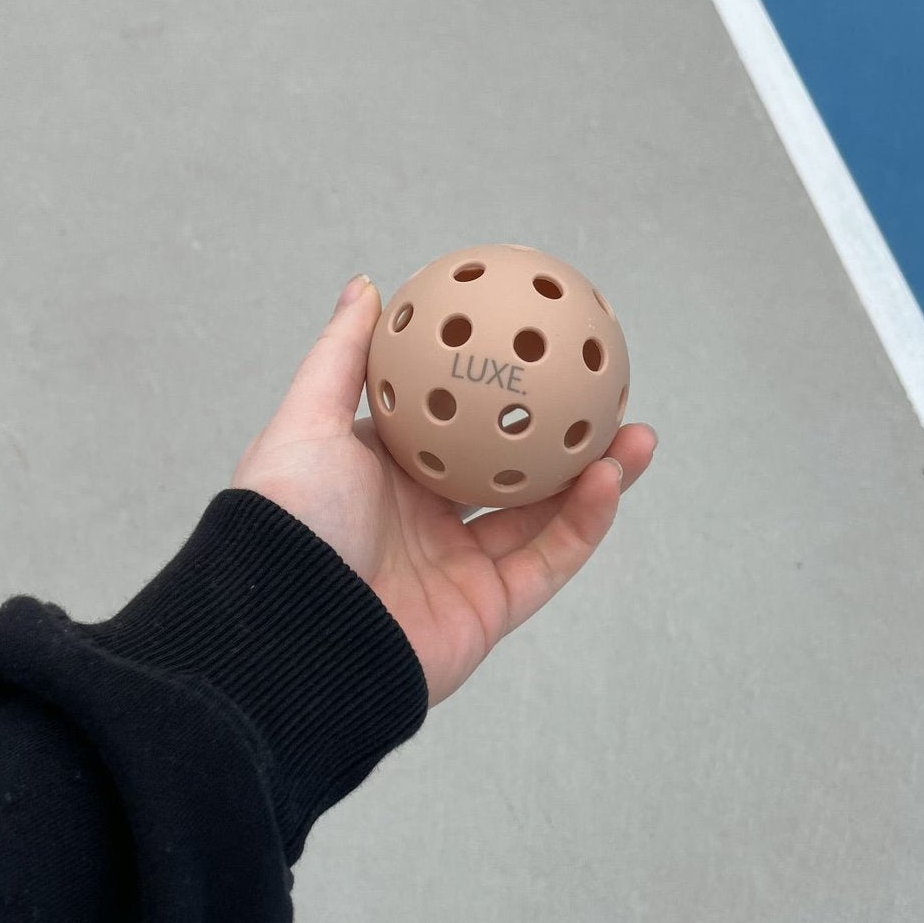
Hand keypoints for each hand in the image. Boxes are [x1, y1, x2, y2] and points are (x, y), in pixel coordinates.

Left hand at [232, 275, 655, 706]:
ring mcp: (458, 567)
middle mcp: (423, 520)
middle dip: (560, 434)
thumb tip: (366, 288)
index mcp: (383, 474)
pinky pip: (548, 560)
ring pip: (542, 514)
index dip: (494, 389)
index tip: (538, 350)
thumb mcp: (308, 421)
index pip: (452, 422)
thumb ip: (343, 357)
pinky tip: (611, 477)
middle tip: (604, 391)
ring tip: (634, 431)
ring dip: (593, 474)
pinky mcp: (487, 611)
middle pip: (508, 467)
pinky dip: (584, 522)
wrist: (291, 634)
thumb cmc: (289, 522)